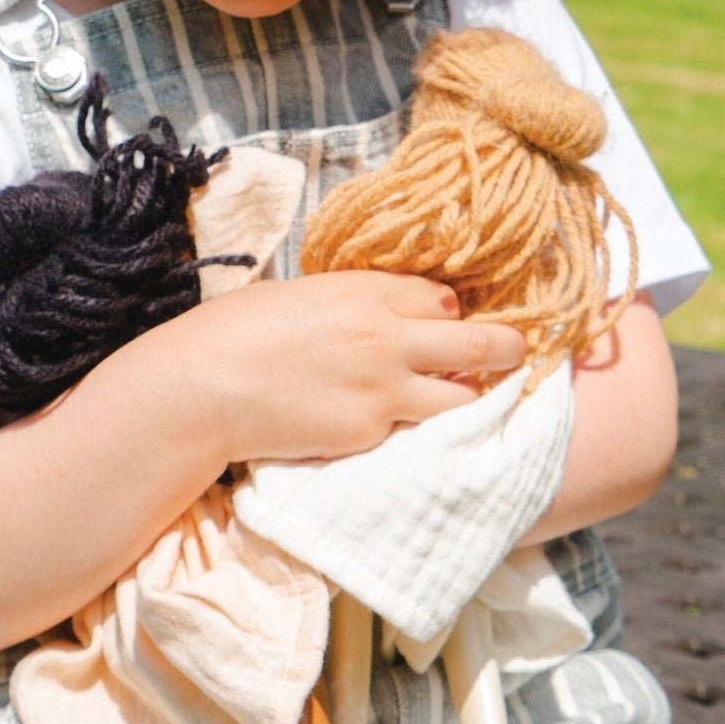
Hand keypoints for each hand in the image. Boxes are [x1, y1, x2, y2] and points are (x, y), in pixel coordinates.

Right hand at [156, 271, 525, 466]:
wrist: (203, 385)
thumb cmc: (239, 330)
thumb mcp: (305, 293)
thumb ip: (358, 300)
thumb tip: (399, 312)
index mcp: (366, 290)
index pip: (443, 299)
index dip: (451, 313)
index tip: (452, 323)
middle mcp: (387, 335)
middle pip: (478, 343)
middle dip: (508, 349)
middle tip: (520, 353)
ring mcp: (383, 388)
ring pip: (462, 397)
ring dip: (468, 398)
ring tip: (470, 401)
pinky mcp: (369, 433)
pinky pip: (412, 431)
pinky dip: (414, 430)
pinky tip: (399, 426)